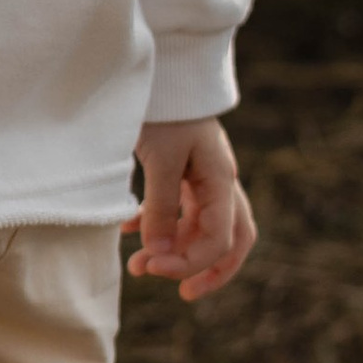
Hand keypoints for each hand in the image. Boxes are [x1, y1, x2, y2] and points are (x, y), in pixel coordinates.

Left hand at [126, 115, 256, 302]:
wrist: (161, 69)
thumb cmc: (164, 107)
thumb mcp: (161, 156)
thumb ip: (160, 207)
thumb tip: (158, 253)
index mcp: (221, 179)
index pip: (219, 240)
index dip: (189, 263)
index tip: (150, 266)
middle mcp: (220, 182)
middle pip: (232, 240)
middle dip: (211, 271)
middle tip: (184, 293)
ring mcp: (204, 178)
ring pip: (204, 229)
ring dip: (179, 251)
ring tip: (141, 266)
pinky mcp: (184, 172)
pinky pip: (182, 212)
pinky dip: (161, 228)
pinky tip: (130, 233)